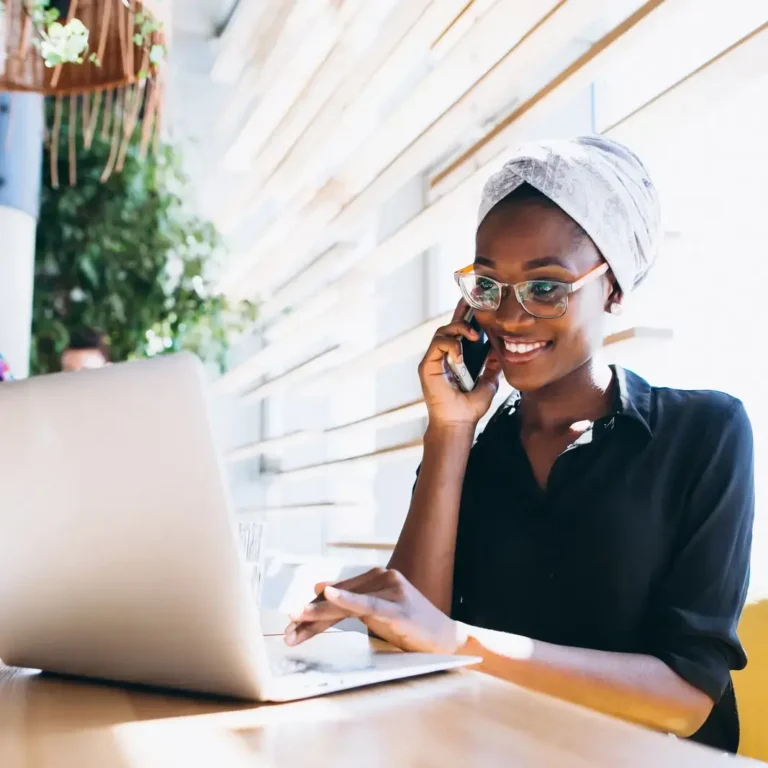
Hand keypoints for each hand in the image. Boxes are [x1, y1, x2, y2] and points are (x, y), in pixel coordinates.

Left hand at [284, 568, 464, 654]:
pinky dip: (347, 600)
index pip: (337, 593)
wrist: (446, 638)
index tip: (292, 623)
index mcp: (376, 578)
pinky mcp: (398, 608)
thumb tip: (319, 588)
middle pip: (338, 598)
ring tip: (295, 622)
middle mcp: (383, 578)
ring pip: (346, 604)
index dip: (313, 608)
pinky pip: (367, 605)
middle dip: (310, 615)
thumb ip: (352, 600)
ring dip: (318, 615)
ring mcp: (391, 590)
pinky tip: (329, 595)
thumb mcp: (378, 611)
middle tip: (287, 628)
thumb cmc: (411, 625)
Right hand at [419, 300, 501, 426]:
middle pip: (449, 326)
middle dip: (462, 315)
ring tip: (472, 336)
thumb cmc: (470, 407)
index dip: (465, 315)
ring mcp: (434, 360)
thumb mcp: (489, 382)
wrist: (459, 422)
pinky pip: (437, 345)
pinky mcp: (427, 366)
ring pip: (442, 332)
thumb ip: (492, 366)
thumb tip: (501, 350)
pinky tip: (460, 355)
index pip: (458, 331)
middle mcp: (443, 356)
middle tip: (477, 310)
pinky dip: (450, 346)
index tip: (475, 302)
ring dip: (458, 329)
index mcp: (456, 357)